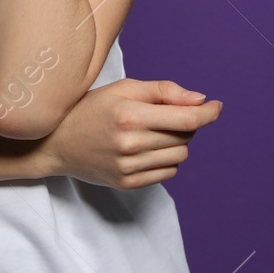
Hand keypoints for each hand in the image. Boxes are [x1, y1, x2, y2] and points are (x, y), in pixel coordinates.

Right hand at [39, 77, 221, 188]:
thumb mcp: (123, 89)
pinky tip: (147, 148)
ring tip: (153, 131)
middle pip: (185, 136)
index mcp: (129, 115)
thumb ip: (163, 91)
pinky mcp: (128, 184)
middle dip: (185, 122)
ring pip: (180, 156)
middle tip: (165, 114)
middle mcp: (130, 144)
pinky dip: (166, 159)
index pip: (186, 118)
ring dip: (176, 142)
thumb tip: (200, 100)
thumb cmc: (91, 109)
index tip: (217, 106)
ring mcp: (129, 168)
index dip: (208, 113)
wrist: (56, 143)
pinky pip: (168, 173)